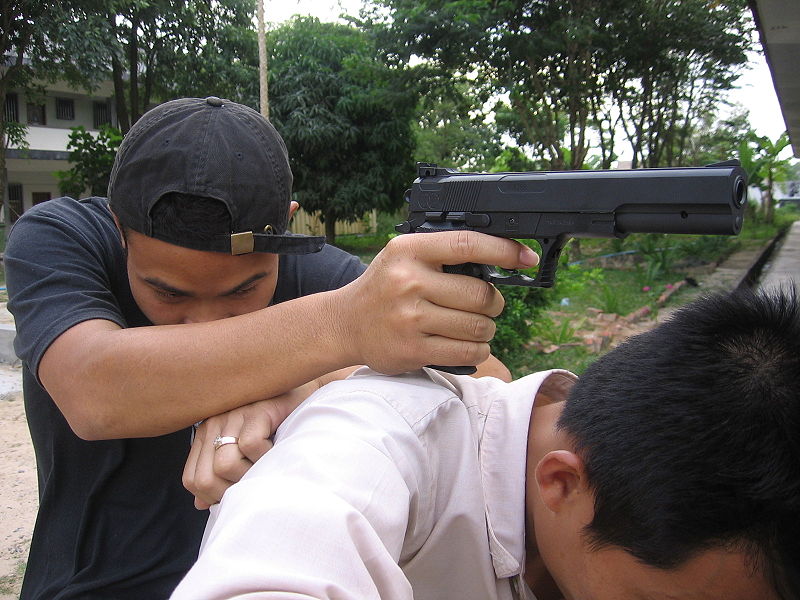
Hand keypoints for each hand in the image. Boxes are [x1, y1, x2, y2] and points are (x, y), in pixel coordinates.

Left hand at [183, 383, 314, 508]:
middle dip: (231, 491)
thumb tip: (200, 504)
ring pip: (224, 465)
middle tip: (254, 482)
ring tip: (266, 464)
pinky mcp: (256, 410)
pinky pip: (250, 446)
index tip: (238, 494)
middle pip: (205, 479)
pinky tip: (276, 448)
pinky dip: (266, 456)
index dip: (213, 497)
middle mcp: (214, 424)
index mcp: (207, 435)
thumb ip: (220, 475)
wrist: (306, 396)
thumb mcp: (243, 453)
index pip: (192, 480)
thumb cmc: (276, 429)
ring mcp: (234, 416)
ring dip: (249, 474)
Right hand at [333, 231, 537, 374]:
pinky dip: (478, 351)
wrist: (344, 323)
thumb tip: (500, 260)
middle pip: (480, 293)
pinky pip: (466, 352)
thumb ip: (442, 255)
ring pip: (478, 326)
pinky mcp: (413, 349)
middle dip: (494, 303)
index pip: (468, 244)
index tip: (525, 257)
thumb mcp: (404, 257)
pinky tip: (470, 345)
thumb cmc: (383, 288)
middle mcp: (409, 281)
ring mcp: (410, 318)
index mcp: (410, 251)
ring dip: (486, 329)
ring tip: (475, 327)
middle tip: (487, 305)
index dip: (504, 250)